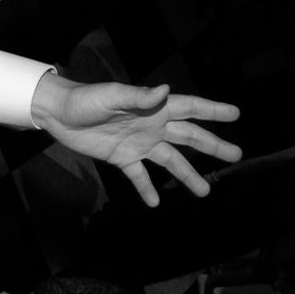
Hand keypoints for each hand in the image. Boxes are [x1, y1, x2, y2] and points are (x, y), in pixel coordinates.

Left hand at [29, 76, 241, 205]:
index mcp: (153, 108)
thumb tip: (165, 90)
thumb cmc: (85, 99)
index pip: (189, 108)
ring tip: (205, 191)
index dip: (212, 110)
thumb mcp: (112, 96)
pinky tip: (155, 203)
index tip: (236, 114)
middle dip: (213, 145)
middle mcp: (151, 126)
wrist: (57, 114)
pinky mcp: (122, 158)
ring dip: (187, 175)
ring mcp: (138, 143)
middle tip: (237, 155)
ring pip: (170, 161)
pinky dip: (147, 189)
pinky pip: (139, 176)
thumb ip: (139, 96)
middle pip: (189, 137)